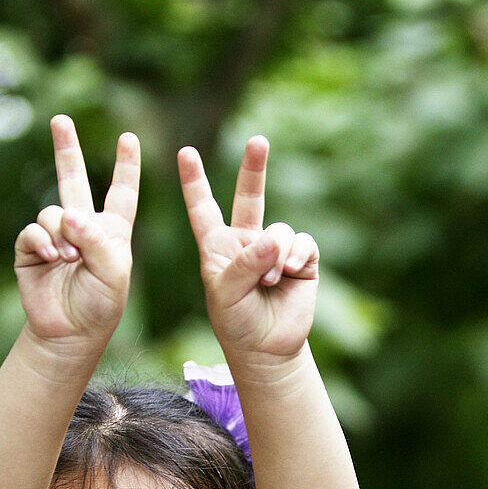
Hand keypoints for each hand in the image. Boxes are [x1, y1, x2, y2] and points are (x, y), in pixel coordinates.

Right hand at [15, 116, 139, 343]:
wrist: (69, 332)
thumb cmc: (100, 303)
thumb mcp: (113, 271)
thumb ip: (97, 240)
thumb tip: (67, 215)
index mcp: (111, 230)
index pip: (121, 192)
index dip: (126, 166)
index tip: (128, 138)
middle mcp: (82, 227)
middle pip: (72, 179)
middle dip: (66, 149)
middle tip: (60, 119)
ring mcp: (54, 236)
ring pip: (52, 212)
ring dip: (62, 233)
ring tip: (69, 259)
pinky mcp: (30, 249)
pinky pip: (33, 231)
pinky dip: (43, 242)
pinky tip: (52, 257)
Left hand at [177, 137, 318, 362]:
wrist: (267, 348)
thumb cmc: (236, 322)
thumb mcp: (227, 295)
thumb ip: (244, 265)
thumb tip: (273, 239)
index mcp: (217, 247)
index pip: (203, 209)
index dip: (195, 182)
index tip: (185, 153)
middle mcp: (246, 242)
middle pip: (249, 196)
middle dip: (254, 168)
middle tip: (258, 141)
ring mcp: (274, 249)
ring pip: (279, 229)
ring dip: (275, 254)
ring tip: (270, 279)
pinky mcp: (301, 259)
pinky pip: (302, 242)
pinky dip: (296, 254)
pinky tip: (290, 269)